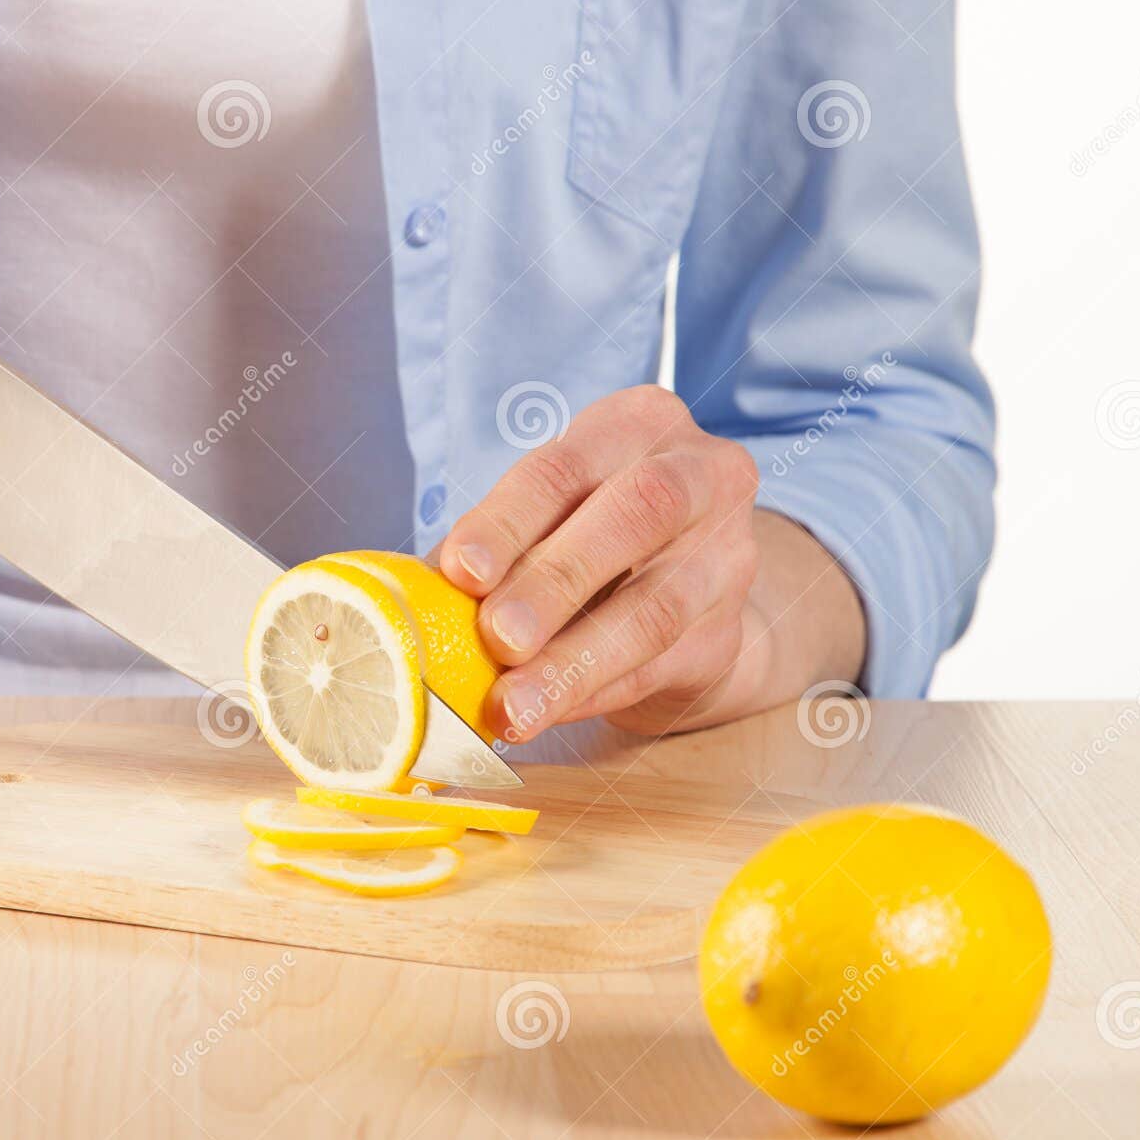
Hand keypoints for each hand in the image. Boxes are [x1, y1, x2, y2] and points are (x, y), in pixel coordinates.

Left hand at [439, 385, 865, 740]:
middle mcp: (701, 473)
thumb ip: (491, 546)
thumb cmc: (591, 531)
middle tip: (497, 637)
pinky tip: (547, 715)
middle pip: (635, 515)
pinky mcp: (729, 630)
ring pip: (654, 608)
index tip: (461, 572)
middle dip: (556, 580)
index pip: (564, 466)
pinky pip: (658, 667)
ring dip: (574, 663)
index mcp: (637, 425)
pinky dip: (593, 695)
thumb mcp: (549, 514)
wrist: (688, 586)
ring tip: (514, 707)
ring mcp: (727, 554)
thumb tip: (410, 599)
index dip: (508, 520)